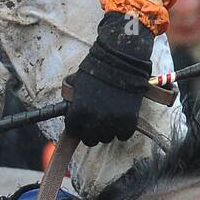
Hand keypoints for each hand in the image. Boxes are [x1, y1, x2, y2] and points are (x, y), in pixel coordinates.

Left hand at [63, 12, 154, 147]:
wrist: (121, 60)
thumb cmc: (98, 68)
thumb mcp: (78, 83)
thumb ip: (74, 100)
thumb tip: (71, 109)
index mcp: (78, 111)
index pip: (72, 129)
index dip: (76, 125)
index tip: (80, 122)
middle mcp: (93, 121)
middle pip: (89, 139)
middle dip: (90, 131)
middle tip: (94, 122)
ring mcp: (112, 123)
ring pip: (106, 138)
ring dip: (106, 130)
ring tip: (108, 117)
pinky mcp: (128, 122)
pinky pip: (123, 136)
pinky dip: (122, 130)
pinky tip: (121, 118)